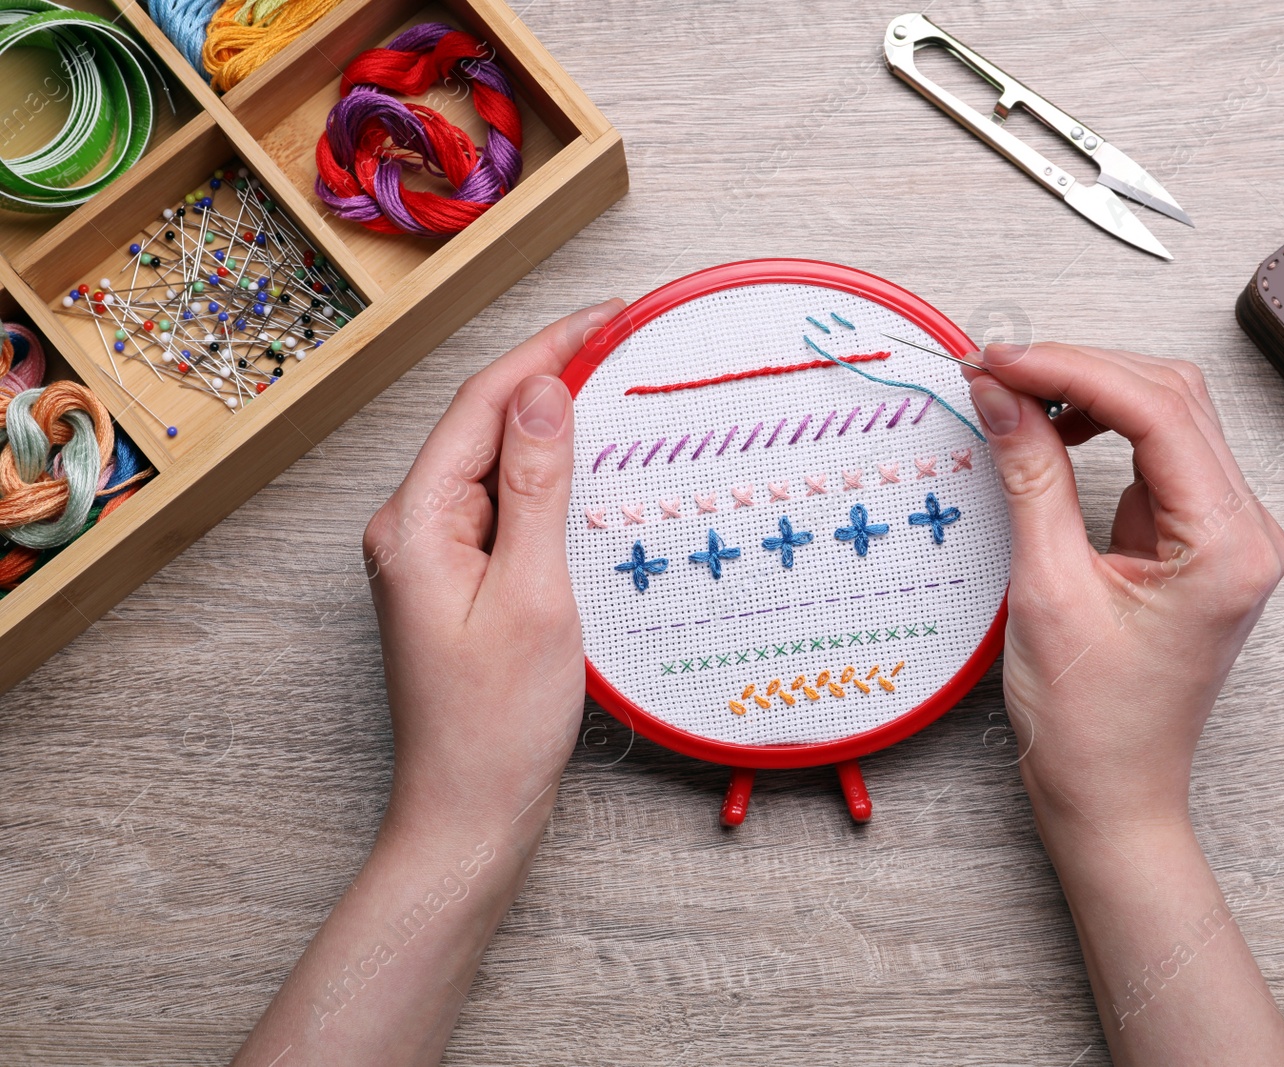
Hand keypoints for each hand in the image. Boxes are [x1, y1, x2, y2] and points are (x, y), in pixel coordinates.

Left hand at [363, 298, 623, 845]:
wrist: (471, 813)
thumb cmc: (497, 723)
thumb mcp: (531, 594)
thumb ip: (536, 487)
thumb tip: (543, 392)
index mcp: (415, 524)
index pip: (483, 405)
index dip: (546, 350)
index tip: (606, 316)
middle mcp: (413, 530)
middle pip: (487, 427)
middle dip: (555, 379)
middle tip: (626, 345)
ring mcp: (435, 557)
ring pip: (500, 468)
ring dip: (557, 432)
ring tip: (622, 398)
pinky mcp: (460, 583)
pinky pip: (507, 511)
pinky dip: (551, 485)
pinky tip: (594, 479)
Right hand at [968, 342, 1283, 832]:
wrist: (1112, 797)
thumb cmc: (1094, 726)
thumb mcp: (1048, 591)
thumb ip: (1031, 478)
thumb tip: (1002, 395)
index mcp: (1227, 545)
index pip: (1157, 411)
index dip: (1071, 369)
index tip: (1000, 361)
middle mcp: (1243, 531)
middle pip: (1170, 399)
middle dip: (1079, 371)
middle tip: (995, 370)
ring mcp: (1223, 535)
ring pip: (1164, 418)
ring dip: (1088, 394)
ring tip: (1014, 396)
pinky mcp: (1194, 542)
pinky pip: (1153, 457)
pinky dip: (1098, 430)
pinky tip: (1049, 431)